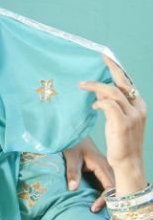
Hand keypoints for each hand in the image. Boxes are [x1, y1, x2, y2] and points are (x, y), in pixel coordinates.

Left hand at [63, 136, 114, 211]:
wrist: (73, 133)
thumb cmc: (72, 144)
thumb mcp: (70, 157)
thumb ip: (72, 172)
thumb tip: (73, 189)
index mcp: (102, 165)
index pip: (110, 187)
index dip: (105, 199)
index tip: (93, 208)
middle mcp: (107, 167)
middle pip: (115, 189)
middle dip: (108, 201)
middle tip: (94, 210)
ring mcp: (106, 168)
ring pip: (112, 186)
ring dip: (107, 197)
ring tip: (95, 208)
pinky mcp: (102, 169)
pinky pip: (108, 183)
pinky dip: (104, 192)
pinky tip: (96, 199)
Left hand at [79, 55, 146, 193]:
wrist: (128, 163)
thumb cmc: (120, 142)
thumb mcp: (115, 120)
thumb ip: (110, 104)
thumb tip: (98, 90)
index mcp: (138, 106)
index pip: (128, 83)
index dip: (117, 70)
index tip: (107, 58)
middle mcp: (138, 108)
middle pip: (123, 82)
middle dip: (112, 67)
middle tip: (100, 57)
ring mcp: (132, 115)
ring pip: (113, 92)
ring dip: (95, 86)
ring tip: (82, 85)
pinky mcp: (123, 123)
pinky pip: (109, 105)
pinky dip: (99, 102)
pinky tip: (93, 106)